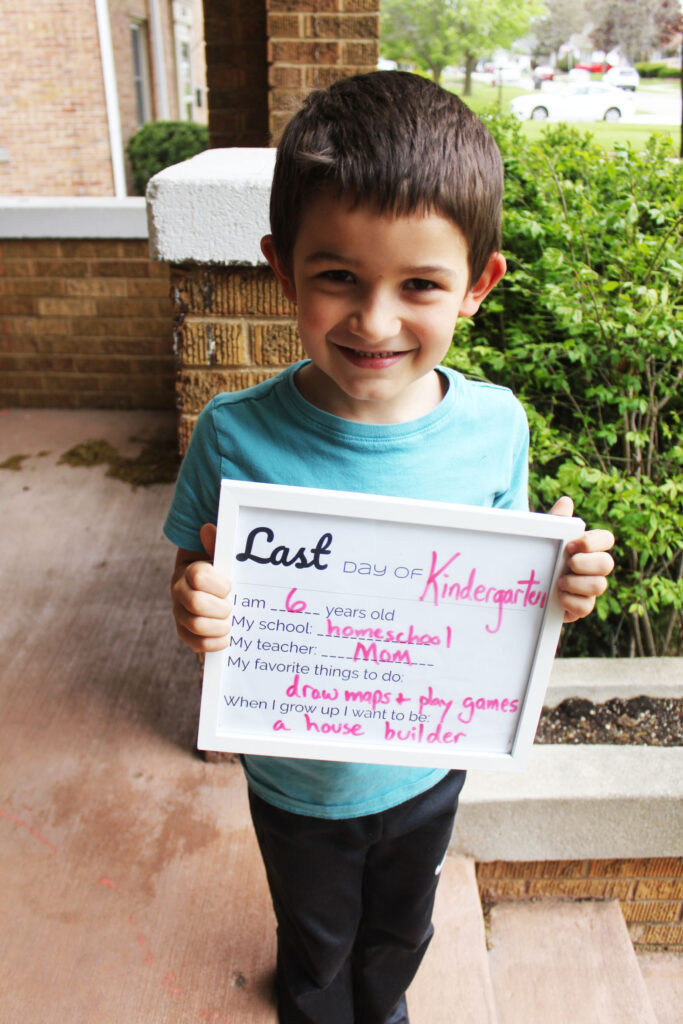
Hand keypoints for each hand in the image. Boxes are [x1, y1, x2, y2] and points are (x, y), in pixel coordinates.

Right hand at [171, 523, 232, 652]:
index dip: (218, 584)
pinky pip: (196, 644)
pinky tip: (226, 637)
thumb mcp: (218, 555)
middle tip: (231, 607)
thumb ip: (215, 544)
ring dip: (219, 626)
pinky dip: (214, 643)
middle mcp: (179, 592)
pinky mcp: (185, 633)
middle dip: (220, 607)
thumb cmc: (218, 570)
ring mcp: (180, 614)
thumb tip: (208, 529)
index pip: (198, 576)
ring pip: (196, 625)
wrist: (209, 588)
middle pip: (196, 603)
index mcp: (188, 571)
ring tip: (230, 622)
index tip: (230, 586)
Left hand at [550, 496, 614, 622]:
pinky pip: (586, 607)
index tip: (570, 545)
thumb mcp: (547, 539)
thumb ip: (556, 522)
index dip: (593, 542)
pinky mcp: (581, 606)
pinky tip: (558, 596)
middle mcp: (594, 567)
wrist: (526, 585)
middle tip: (567, 564)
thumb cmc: (542, 556)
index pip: (607, 539)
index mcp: (588, 547)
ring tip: (559, 582)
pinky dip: (570, 601)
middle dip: (586, 563)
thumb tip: (566, 501)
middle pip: (608, 564)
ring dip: (577, 583)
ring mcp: (589, 588)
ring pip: (600, 586)